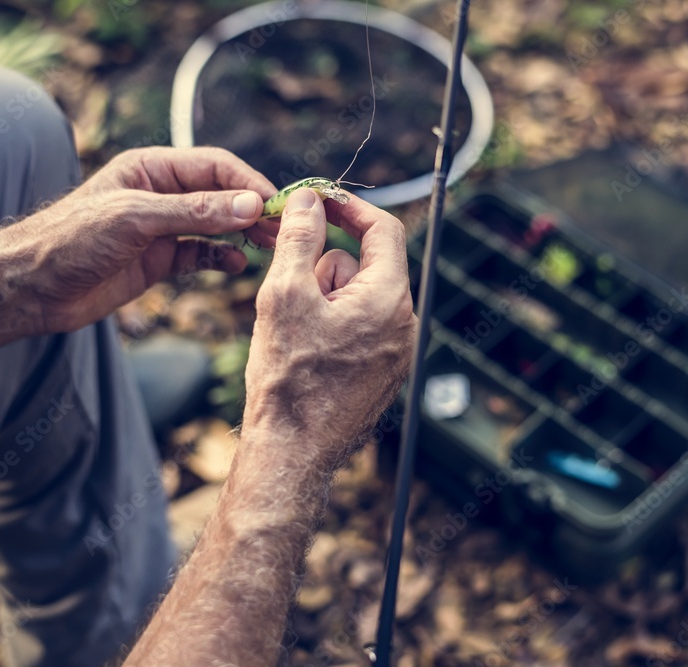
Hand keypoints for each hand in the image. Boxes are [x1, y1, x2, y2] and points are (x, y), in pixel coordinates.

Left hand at [7, 146, 276, 333]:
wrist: (31, 288)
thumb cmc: (71, 240)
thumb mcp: (136, 219)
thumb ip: (195, 212)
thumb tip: (250, 205)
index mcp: (151, 168)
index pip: (215, 166)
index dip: (248, 182)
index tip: (276, 204)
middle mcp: (160, 194)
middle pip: (221, 195)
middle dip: (252, 210)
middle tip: (284, 229)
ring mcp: (161, 228)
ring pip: (215, 226)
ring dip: (242, 234)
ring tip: (269, 247)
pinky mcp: (158, 259)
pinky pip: (200, 254)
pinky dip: (220, 258)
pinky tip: (237, 265)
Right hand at [243, 188, 415, 469]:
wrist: (292, 452)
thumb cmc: (289, 378)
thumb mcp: (284, 294)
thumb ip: (299, 238)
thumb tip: (309, 200)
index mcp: (389, 299)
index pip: (384, 230)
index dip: (349, 209)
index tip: (318, 202)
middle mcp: (403, 324)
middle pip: (366, 265)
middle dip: (325, 266)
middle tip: (289, 289)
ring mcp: (396, 352)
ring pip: (358, 298)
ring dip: (325, 299)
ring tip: (296, 334)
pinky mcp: (383, 373)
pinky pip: (360, 329)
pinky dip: (332, 326)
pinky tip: (306, 354)